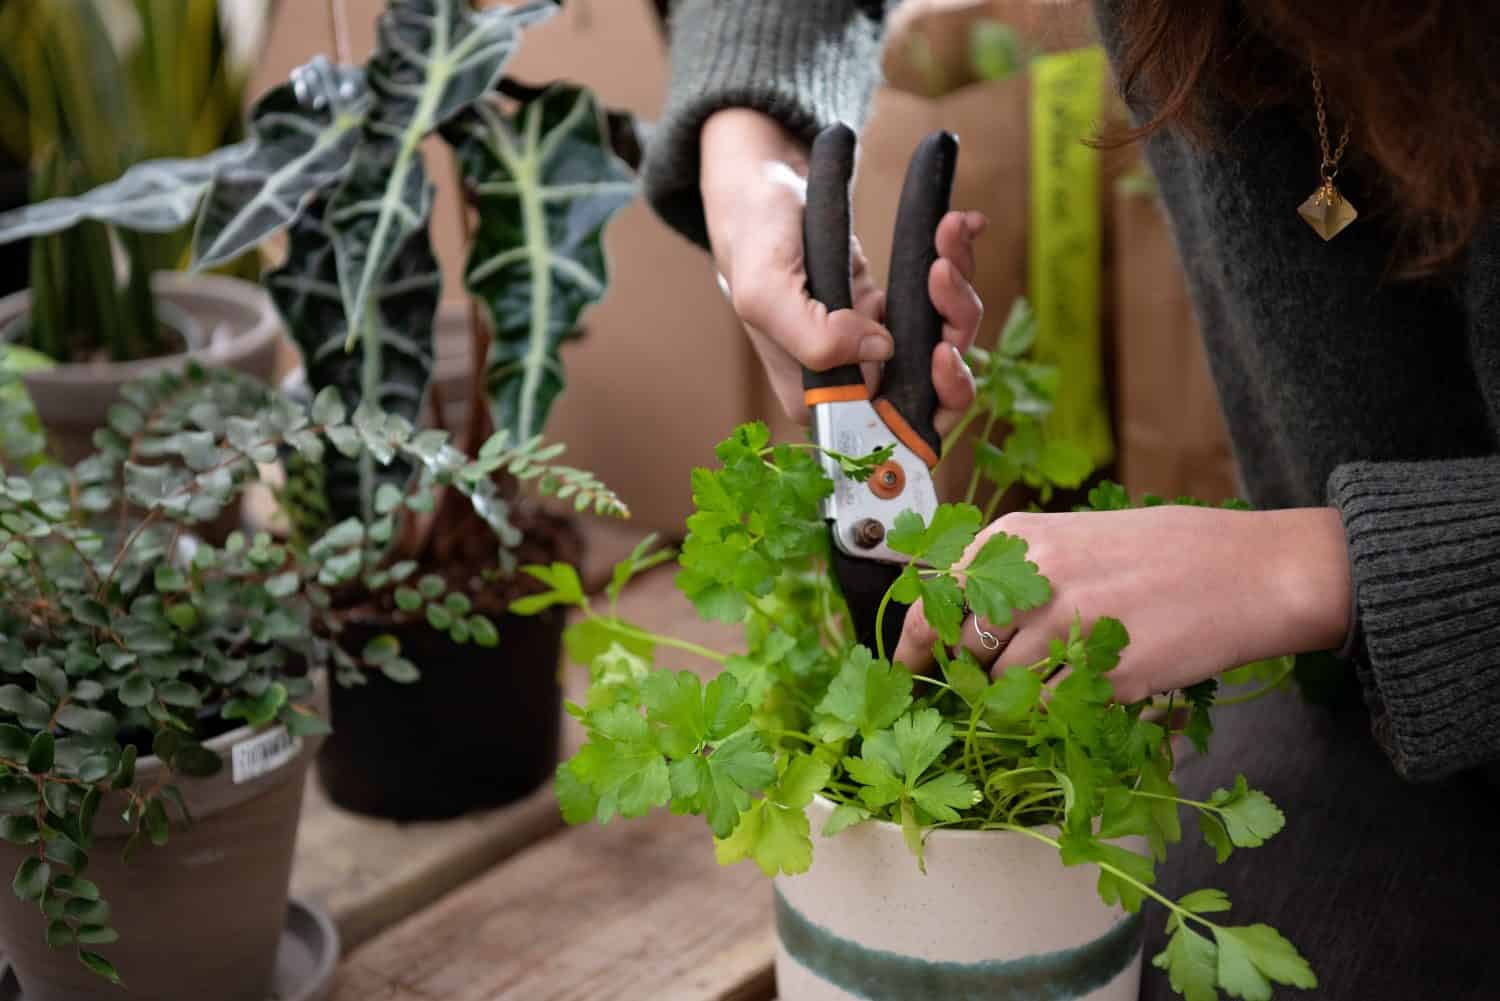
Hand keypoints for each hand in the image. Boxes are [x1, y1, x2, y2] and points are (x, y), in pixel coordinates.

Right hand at [700, 109, 984, 430]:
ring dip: (957, 284)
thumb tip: (881, 350)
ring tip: (947, 233)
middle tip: (945, 274)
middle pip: (935, 384)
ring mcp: (876, 348)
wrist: (764, 196)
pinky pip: (941, 302)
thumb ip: (815, 338)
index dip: (931, 397)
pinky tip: (963, 227)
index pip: (896, 429)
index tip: (940, 351)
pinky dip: (958, 260)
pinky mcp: (891, 313)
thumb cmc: (755, 245)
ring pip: (945, 337)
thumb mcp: (766, 292)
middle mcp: (855, 381)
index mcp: (822, 398)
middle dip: (954, 328)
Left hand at [893, 506, 1353, 702]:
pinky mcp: (1104, 675)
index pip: (940, 594)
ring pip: (1001, 685)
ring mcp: (1069, 627)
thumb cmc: (1168, 552)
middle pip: (964, 646)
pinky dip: (1053, 716)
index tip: (906, 663)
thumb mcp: (1079, 536)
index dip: (919, 637)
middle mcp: (1035, 576)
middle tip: (980, 685)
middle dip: (966, 672)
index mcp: (1022, 536)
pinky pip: (1049, 712)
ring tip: (1049, 686)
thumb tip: (964, 617)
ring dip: (1011, 698)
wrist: (1253, 572)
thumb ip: (1020, 570)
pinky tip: (1080, 700)